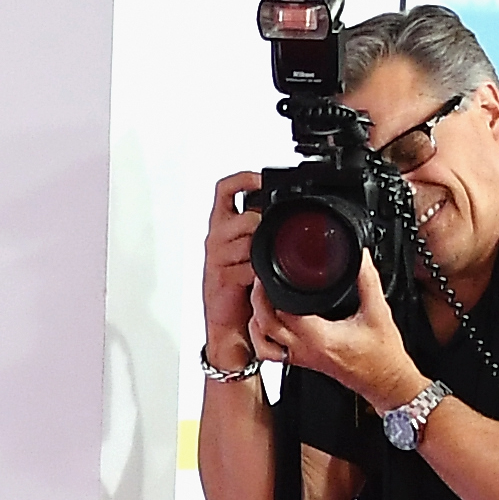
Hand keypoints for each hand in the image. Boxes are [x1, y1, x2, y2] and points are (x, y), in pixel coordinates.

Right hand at [201, 170, 260, 362]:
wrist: (228, 322)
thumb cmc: (239, 285)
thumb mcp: (249, 249)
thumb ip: (259, 228)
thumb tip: (282, 211)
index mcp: (221, 225)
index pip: (226, 189)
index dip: (244, 179)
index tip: (261, 178)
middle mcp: (216, 237)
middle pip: (244, 215)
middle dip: (263, 225)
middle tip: (274, 236)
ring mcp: (217, 257)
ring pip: (247, 239)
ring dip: (263, 249)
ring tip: (268, 260)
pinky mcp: (222, 277)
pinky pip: (247, 265)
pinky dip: (259, 270)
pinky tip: (262, 276)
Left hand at [249, 281, 421, 409]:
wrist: (386, 381)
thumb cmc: (383, 354)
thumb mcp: (378, 311)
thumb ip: (367, 280)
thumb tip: (360, 256)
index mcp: (320, 338)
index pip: (282, 313)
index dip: (270, 292)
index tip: (270, 274)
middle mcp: (305, 350)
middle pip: (264, 327)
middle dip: (257, 302)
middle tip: (260, 282)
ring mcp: (301, 358)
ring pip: (262, 343)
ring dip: (256, 322)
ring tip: (260, 301)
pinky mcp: (302, 361)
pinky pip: (272, 351)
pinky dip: (263, 337)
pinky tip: (268, 323)